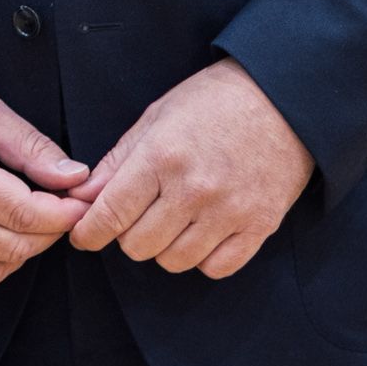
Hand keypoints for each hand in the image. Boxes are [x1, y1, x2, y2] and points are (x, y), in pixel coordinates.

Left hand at [66, 59, 313, 275]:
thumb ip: (117, 161)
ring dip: (165, 247)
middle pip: (138, 246)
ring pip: (174, 261)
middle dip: (128, 235)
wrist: (284, 97)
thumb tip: (82, 197)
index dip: (89, 233)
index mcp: (162, 156)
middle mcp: (194, 189)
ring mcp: (229, 211)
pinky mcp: (260, 226)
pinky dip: (203, 258)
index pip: (111, 214)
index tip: (83, 237)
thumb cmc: (214, 102)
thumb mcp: (156, 117)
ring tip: (174, 220)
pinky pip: (216, 268)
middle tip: (139, 215)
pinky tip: (203, 233)